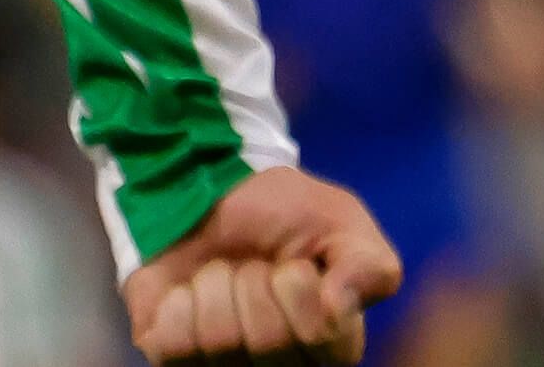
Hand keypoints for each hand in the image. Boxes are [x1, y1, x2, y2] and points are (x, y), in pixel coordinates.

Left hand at [124, 167, 402, 365]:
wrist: (210, 193)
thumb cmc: (283, 214)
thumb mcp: (342, 221)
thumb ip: (367, 264)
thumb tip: (338, 306)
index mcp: (332, 344)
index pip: (322, 335)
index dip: (299, 286)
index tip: (295, 264)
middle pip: (269, 342)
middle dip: (256, 281)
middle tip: (253, 265)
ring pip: (220, 342)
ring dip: (216, 286)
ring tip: (221, 274)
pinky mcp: (177, 362)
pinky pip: (176, 344)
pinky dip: (179, 302)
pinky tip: (189, 294)